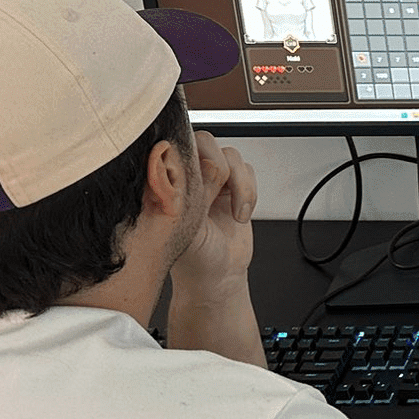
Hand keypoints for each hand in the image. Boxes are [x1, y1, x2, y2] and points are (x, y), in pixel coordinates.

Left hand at [172, 131, 255, 295]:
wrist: (220, 276)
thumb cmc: (194, 257)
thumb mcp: (189, 225)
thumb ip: (197, 191)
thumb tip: (208, 164)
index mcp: (167, 183)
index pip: (176, 146)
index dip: (190, 153)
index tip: (200, 175)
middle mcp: (188, 176)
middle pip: (207, 143)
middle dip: (220, 168)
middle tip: (218, 191)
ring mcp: (212, 180)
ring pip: (232, 156)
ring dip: (240, 184)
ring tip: (235, 211)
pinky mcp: (234, 187)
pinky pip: (248, 171)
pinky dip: (250, 191)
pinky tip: (240, 213)